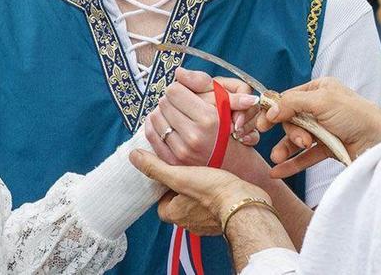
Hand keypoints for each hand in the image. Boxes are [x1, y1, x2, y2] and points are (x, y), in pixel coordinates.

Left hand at [130, 149, 268, 235]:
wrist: (246, 205)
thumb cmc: (213, 191)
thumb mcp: (180, 176)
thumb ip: (156, 168)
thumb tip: (134, 156)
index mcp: (174, 214)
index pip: (162, 201)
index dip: (166, 186)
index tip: (173, 173)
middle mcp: (189, 223)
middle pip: (179, 204)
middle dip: (183, 190)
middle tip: (190, 172)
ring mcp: (207, 224)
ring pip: (197, 207)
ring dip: (200, 194)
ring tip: (207, 175)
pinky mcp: (223, 220)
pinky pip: (214, 208)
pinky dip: (215, 198)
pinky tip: (222, 184)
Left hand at [145, 68, 258, 165]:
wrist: (230, 161)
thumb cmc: (226, 126)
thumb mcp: (223, 100)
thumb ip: (201, 82)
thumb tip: (179, 72)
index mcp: (208, 118)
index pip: (174, 90)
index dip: (179, 88)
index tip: (184, 93)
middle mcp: (194, 136)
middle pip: (163, 102)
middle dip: (171, 100)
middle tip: (180, 104)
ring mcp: (182, 151)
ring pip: (154, 117)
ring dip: (162, 112)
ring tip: (174, 114)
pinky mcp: (172, 162)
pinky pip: (151, 135)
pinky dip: (153, 125)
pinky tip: (163, 122)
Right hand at [255, 77, 380, 178]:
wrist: (380, 143)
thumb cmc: (356, 116)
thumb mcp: (322, 102)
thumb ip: (292, 103)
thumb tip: (268, 109)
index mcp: (320, 89)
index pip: (289, 98)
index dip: (274, 111)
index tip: (261, 124)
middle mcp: (321, 107)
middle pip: (291, 120)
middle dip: (290, 132)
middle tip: (299, 141)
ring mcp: (324, 128)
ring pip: (297, 139)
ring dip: (286, 149)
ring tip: (278, 159)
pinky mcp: (328, 147)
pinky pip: (305, 156)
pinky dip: (292, 163)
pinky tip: (278, 171)